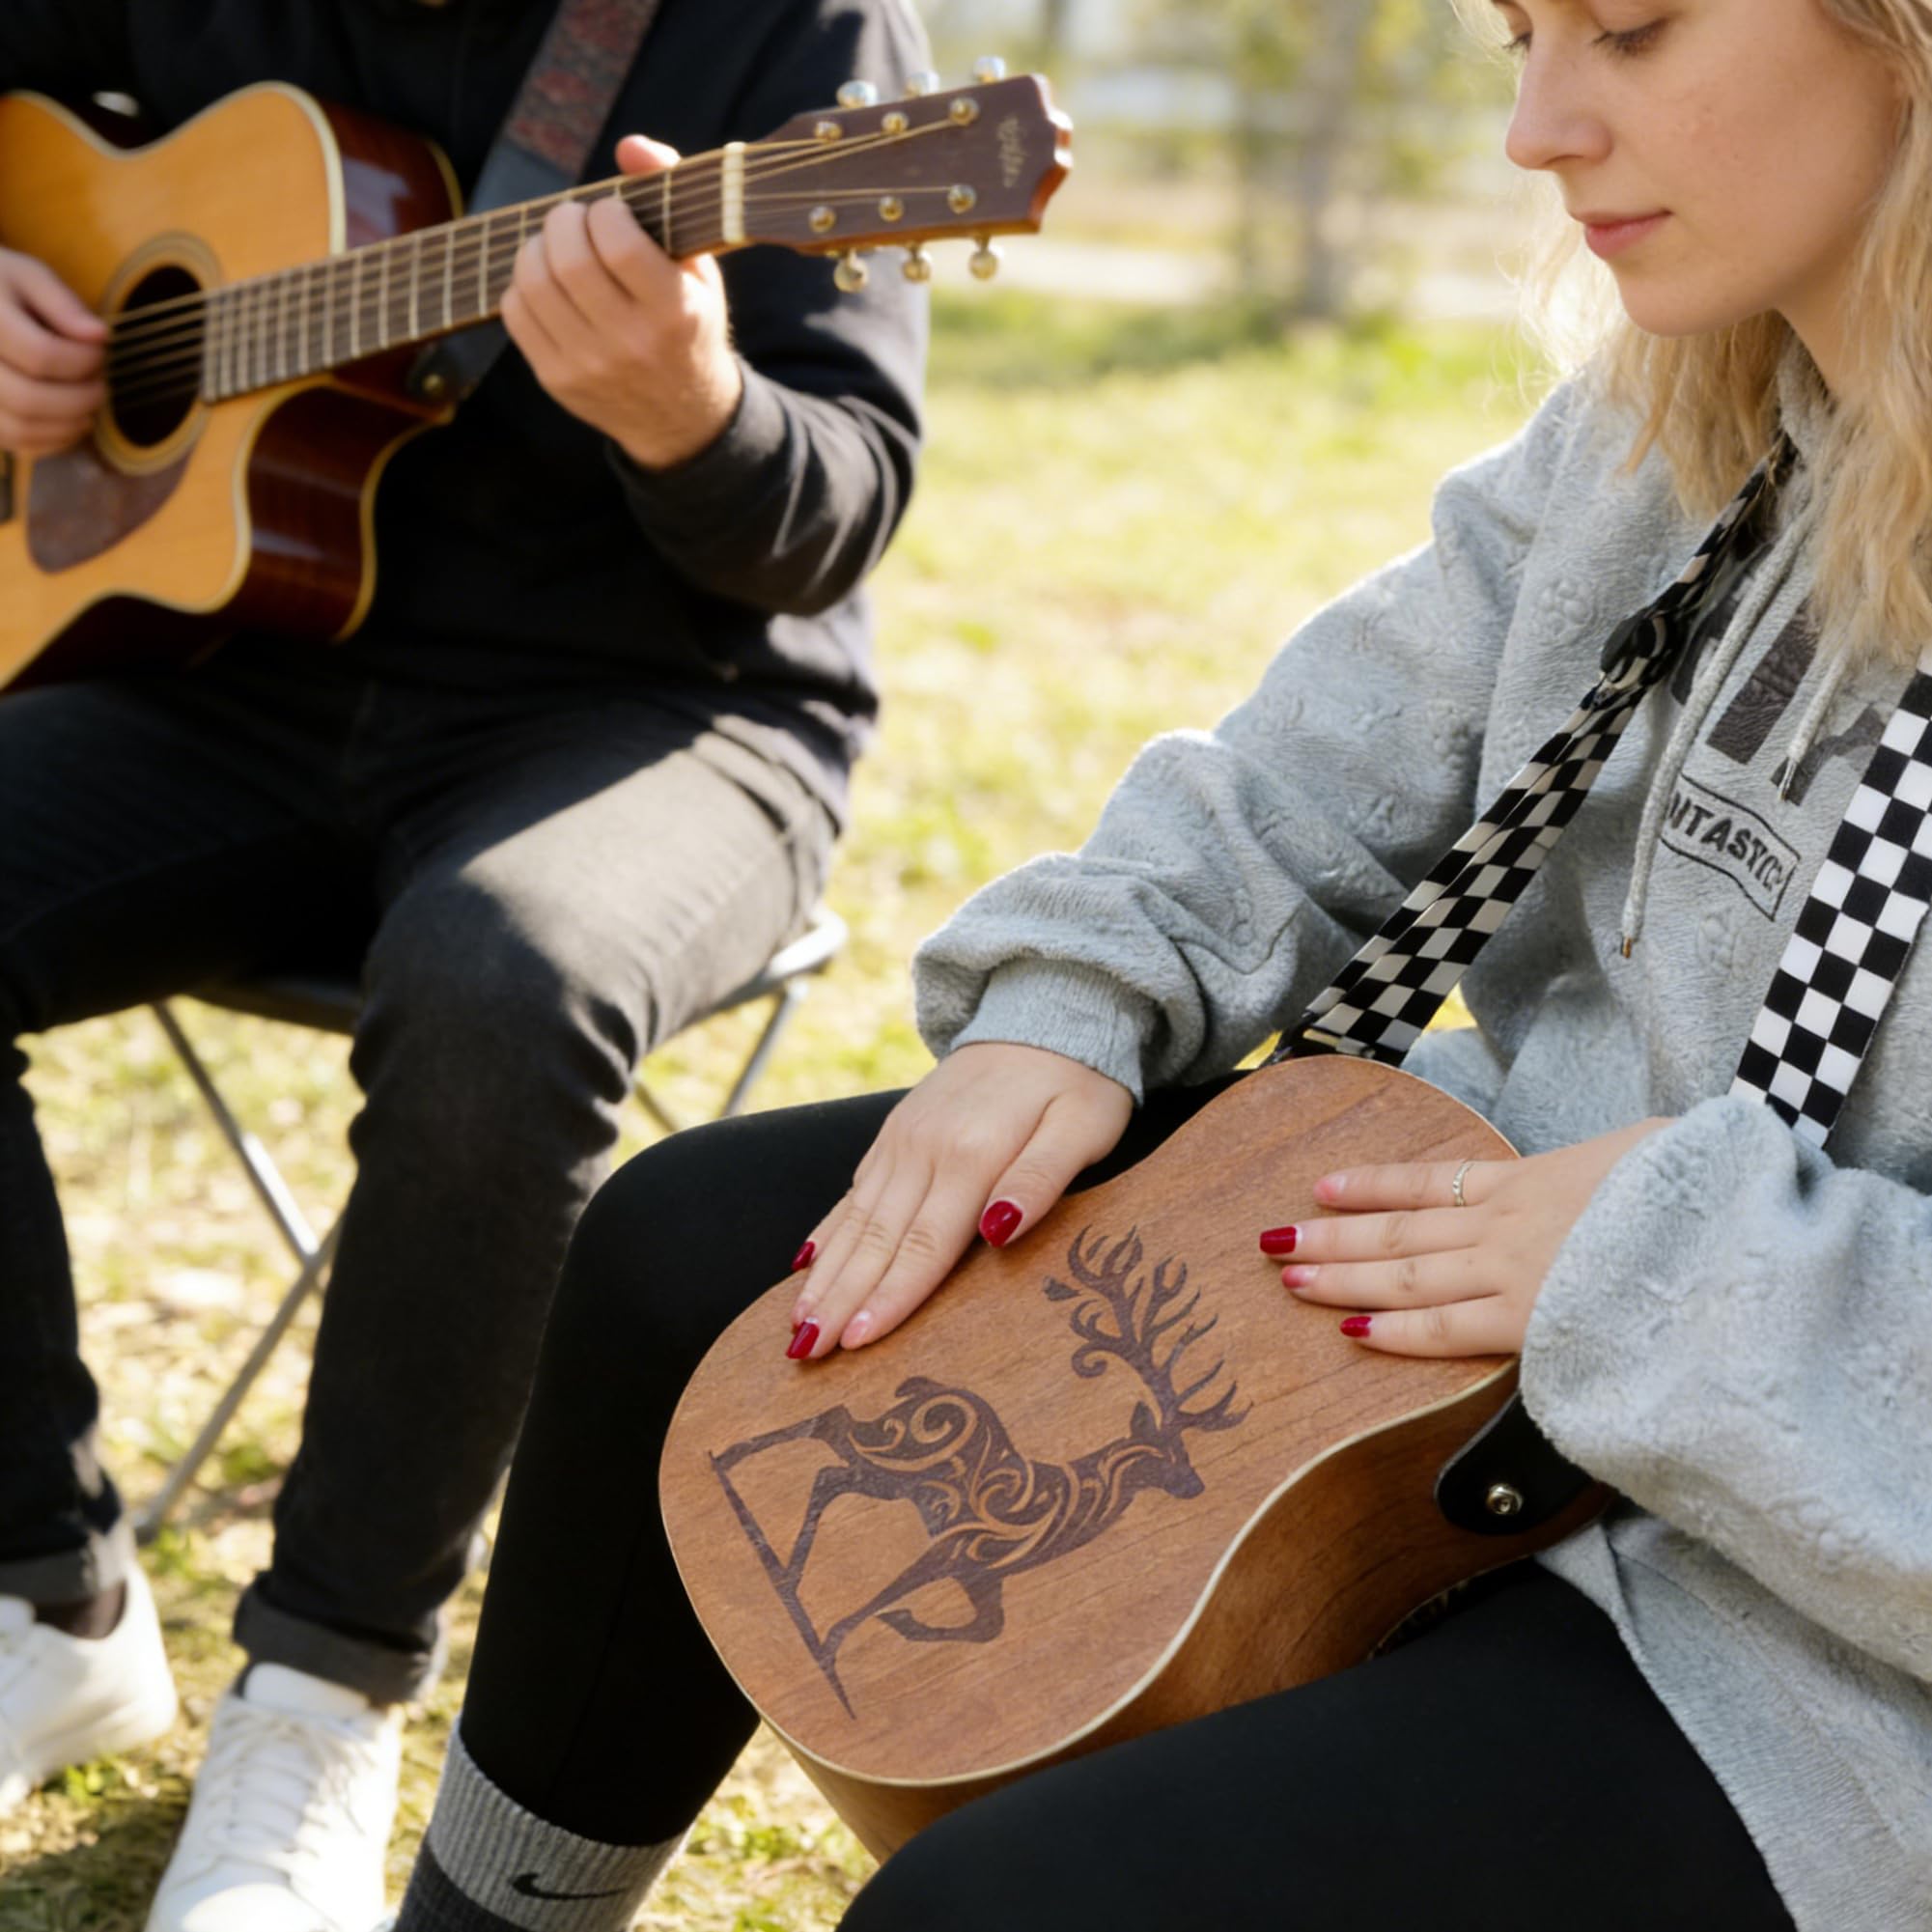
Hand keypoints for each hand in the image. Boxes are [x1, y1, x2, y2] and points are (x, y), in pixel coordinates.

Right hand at [0, 249, 106, 455]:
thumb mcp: (28, 275)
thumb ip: (62, 302)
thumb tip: (100, 337)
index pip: (41, 355)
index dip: (83, 360)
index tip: (100, 350)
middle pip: (30, 399)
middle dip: (80, 397)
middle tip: (100, 383)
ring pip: (21, 428)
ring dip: (70, 423)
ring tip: (89, 402)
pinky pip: (16, 442)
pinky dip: (54, 438)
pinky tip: (72, 418)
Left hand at [500, 135, 742, 469]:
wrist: (683, 419)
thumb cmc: (689, 323)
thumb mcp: (699, 265)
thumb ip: (670, 193)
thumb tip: (629, 145)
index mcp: (675, 311)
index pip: (617, 243)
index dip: (603, 212)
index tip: (609, 213)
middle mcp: (632, 343)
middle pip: (568, 260)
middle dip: (563, 222)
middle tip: (574, 220)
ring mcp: (590, 365)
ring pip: (534, 283)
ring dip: (537, 249)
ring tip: (558, 247)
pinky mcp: (558, 379)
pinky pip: (515, 312)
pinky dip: (523, 285)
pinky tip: (548, 284)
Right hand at [786, 1042, 1134, 1359]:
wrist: (1044, 1008)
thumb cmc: (1076, 1081)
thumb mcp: (1083, 1128)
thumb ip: (1040, 1179)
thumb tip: (998, 1232)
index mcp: (971, 1154)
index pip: (924, 1245)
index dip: (891, 1298)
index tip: (858, 1344)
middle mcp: (923, 1148)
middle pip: (876, 1240)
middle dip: (838, 1301)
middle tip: (804, 1354)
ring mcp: (903, 1139)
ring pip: (855, 1220)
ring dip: (824, 1276)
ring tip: (796, 1325)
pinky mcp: (896, 1133)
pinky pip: (854, 1190)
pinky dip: (827, 1230)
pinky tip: (804, 1262)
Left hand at [1265, 1118, 1669, 1355]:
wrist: (1732, 1228)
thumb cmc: (1709, 1187)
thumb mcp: (1654, 1153)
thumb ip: (1614, 1174)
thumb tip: (1613, 1181)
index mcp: (1536, 1179)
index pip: (1433, 1179)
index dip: (1374, 1184)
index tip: (1325, 1185)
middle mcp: (1508, 1223)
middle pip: (1399, 1228)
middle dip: (1330, 1234)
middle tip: (1270, 1238)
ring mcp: (1513, 1274)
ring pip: (1407, 1275)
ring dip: (1342, 1277)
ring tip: (1287, 1277)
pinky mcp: (1530, 1326)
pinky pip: (1447, 1331)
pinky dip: (1396, 1332)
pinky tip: (1351, 1333)